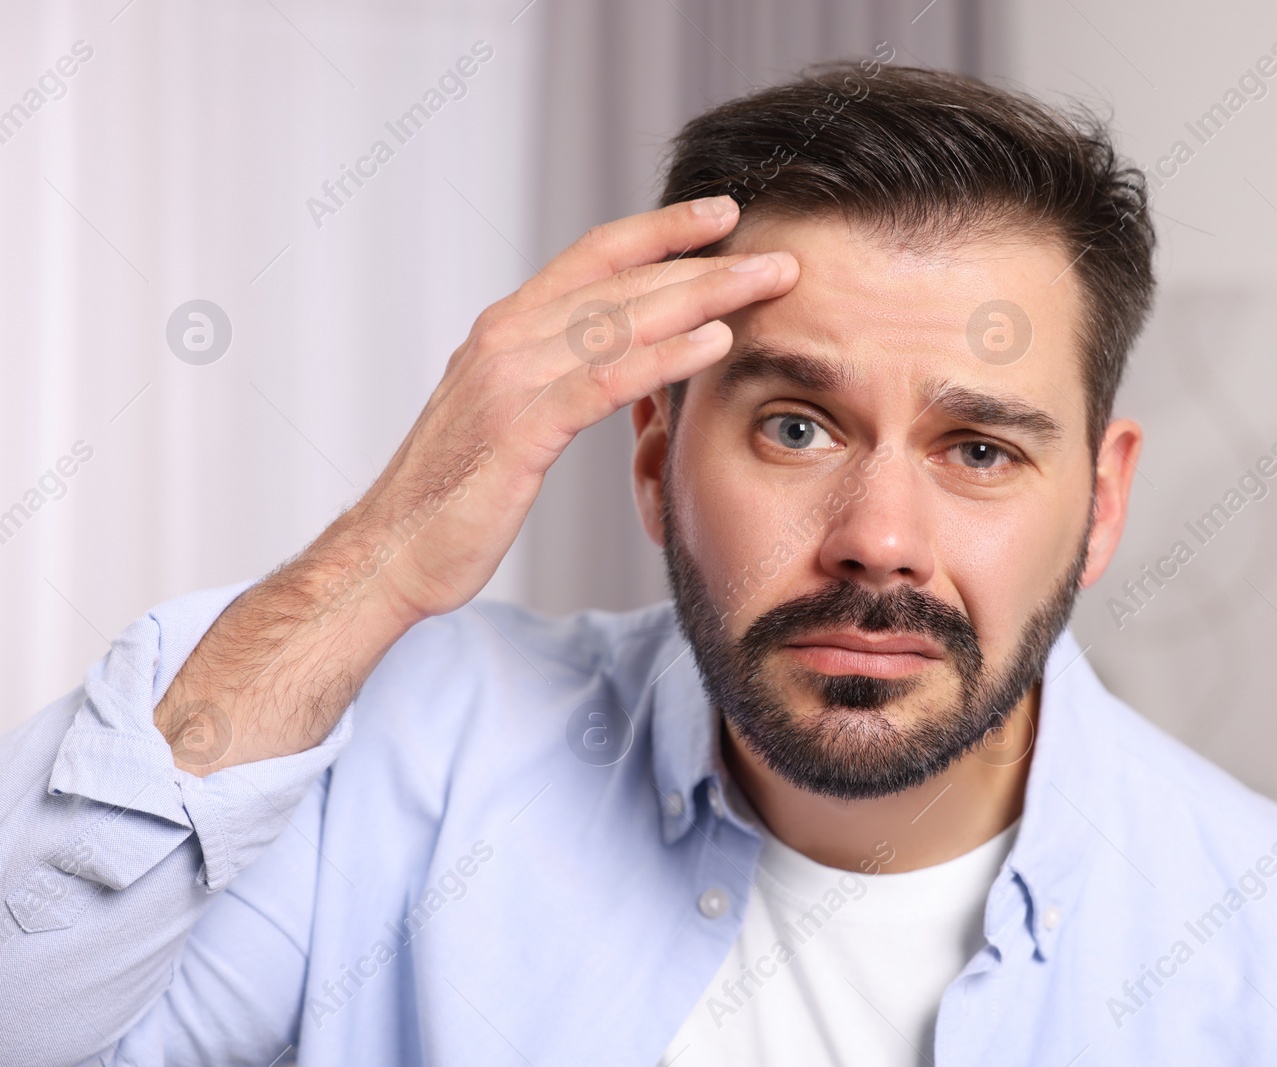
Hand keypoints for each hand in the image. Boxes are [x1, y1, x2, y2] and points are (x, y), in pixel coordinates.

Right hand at [153, 196, 796, 772]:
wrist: (389, 554)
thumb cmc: (454, 495)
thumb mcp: (509, 416)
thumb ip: (555, 377)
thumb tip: (616, 360)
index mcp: (506, 329)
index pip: (594, 257)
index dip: (662, 231)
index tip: (723, 216)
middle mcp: (506, 337)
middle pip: (622, 281)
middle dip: (706, 263)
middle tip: (777, 256)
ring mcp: (509, 379)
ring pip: (621, 319)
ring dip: (703, 296)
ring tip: (767, 282)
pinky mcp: (519, 428)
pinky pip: (604, 380)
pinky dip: (665, 356)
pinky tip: (716, 342)